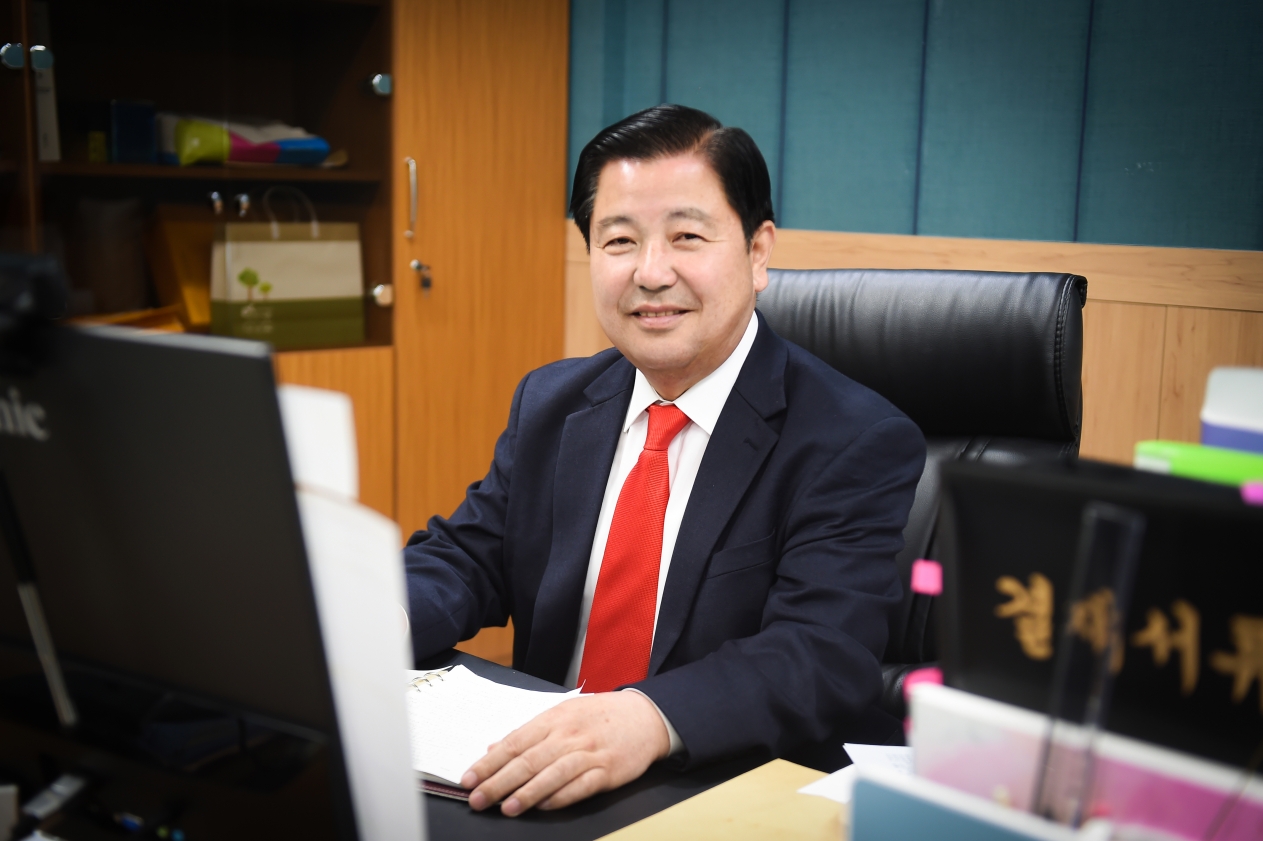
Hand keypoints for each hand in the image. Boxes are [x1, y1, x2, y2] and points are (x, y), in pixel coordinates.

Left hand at [461, 690, 670, 815]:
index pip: (514, 743)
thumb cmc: (599, 716)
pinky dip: (563, 796)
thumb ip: (528, 734)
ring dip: (528, 792)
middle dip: (499, 782)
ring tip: (507, 808)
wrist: (644, 716)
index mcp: (552, 720)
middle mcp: (568, 735)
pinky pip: (582, 785)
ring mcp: (589, 752)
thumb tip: (493, 749)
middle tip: (477, 799)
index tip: (468, 780)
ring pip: (553, 773)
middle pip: (528, 760)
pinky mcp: (608, 770)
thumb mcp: (561, 715)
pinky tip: (546, 806)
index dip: (489, 763)